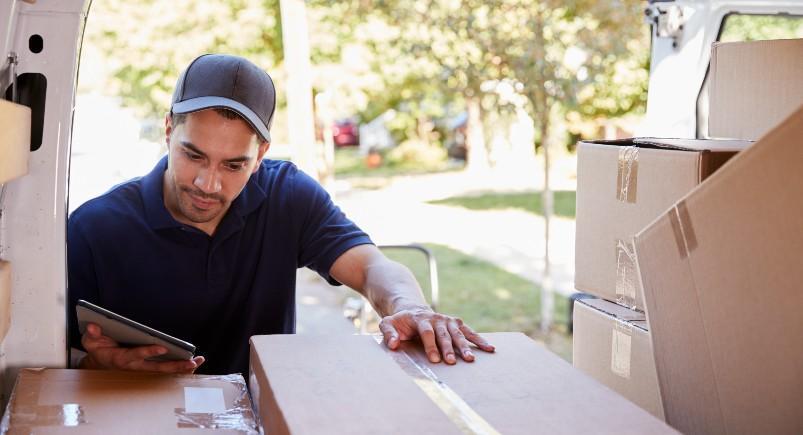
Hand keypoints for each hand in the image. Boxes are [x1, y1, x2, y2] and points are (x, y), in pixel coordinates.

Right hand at [80, 323, 203, 372]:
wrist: (100, 363)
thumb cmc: (99, 349)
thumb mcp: (90, 341)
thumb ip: (91, 334)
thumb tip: (94, 325)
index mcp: (121, 359)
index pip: (137, 355)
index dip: (148, 351)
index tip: (162, 347)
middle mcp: (135, 366)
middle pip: (157, 368)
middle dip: (175, 365)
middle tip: (191, 361)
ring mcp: (143, 368)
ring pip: (165, 370)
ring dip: (182, 367)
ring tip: (199, 361)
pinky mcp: (149, 367)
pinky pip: (166, 369)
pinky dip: (180, 367)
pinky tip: (194, 362)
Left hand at [379, 307, 494, 363]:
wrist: (413, 309)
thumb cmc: (400, 322)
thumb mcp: (388, 324)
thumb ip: (388, 333)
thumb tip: (394, 344)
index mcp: (420, 319)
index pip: (427, 332)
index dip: (431, 345)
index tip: (434, 359)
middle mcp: (436, 318)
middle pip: (444, 334)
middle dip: (449, 348)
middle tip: (452, 361)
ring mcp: (448, 320)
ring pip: (458, 334)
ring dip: (465, 346)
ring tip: (471, 359)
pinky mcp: (456, 323)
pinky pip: (469, 332)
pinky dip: (479, 339)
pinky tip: (489, 348)